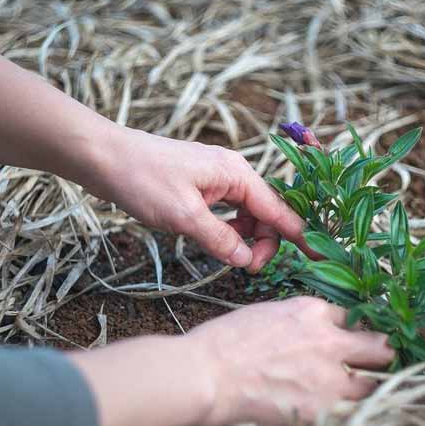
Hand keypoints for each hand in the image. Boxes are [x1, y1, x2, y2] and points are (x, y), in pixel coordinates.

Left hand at [93, 127, 308, 272]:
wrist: (105, 157)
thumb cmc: (143, 179)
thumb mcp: (184, 216)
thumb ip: (220, 240)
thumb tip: (247, 261)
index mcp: (237, 174)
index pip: (278, 209)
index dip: (299, 236)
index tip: (319, 258)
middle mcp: (233, 173)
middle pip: (265, 213)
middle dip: (263, 242)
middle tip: (246, 268)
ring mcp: (216, 179)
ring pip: (245, 214)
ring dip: (244, 237)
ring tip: (230, 257)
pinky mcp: (200, 186)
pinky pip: (226, 211)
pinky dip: (227, 229)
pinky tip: (216, 242)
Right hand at [187, 296, 393, 425]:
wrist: (204, 376)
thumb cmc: (220, 345)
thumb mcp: (264, 316)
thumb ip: (296, 324)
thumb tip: (307, 338)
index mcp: (311, 312)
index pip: (352, 318)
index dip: (349, 333)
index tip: (348, 344)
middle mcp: (329, 340)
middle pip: (379, 346)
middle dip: (377, 356)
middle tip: (369, 367)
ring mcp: (331, 378)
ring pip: (374, 384)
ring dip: (364, 390)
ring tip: (348, 398)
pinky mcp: (325, 411)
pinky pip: (353, 415)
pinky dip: (346, 417)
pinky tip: (333, 418)